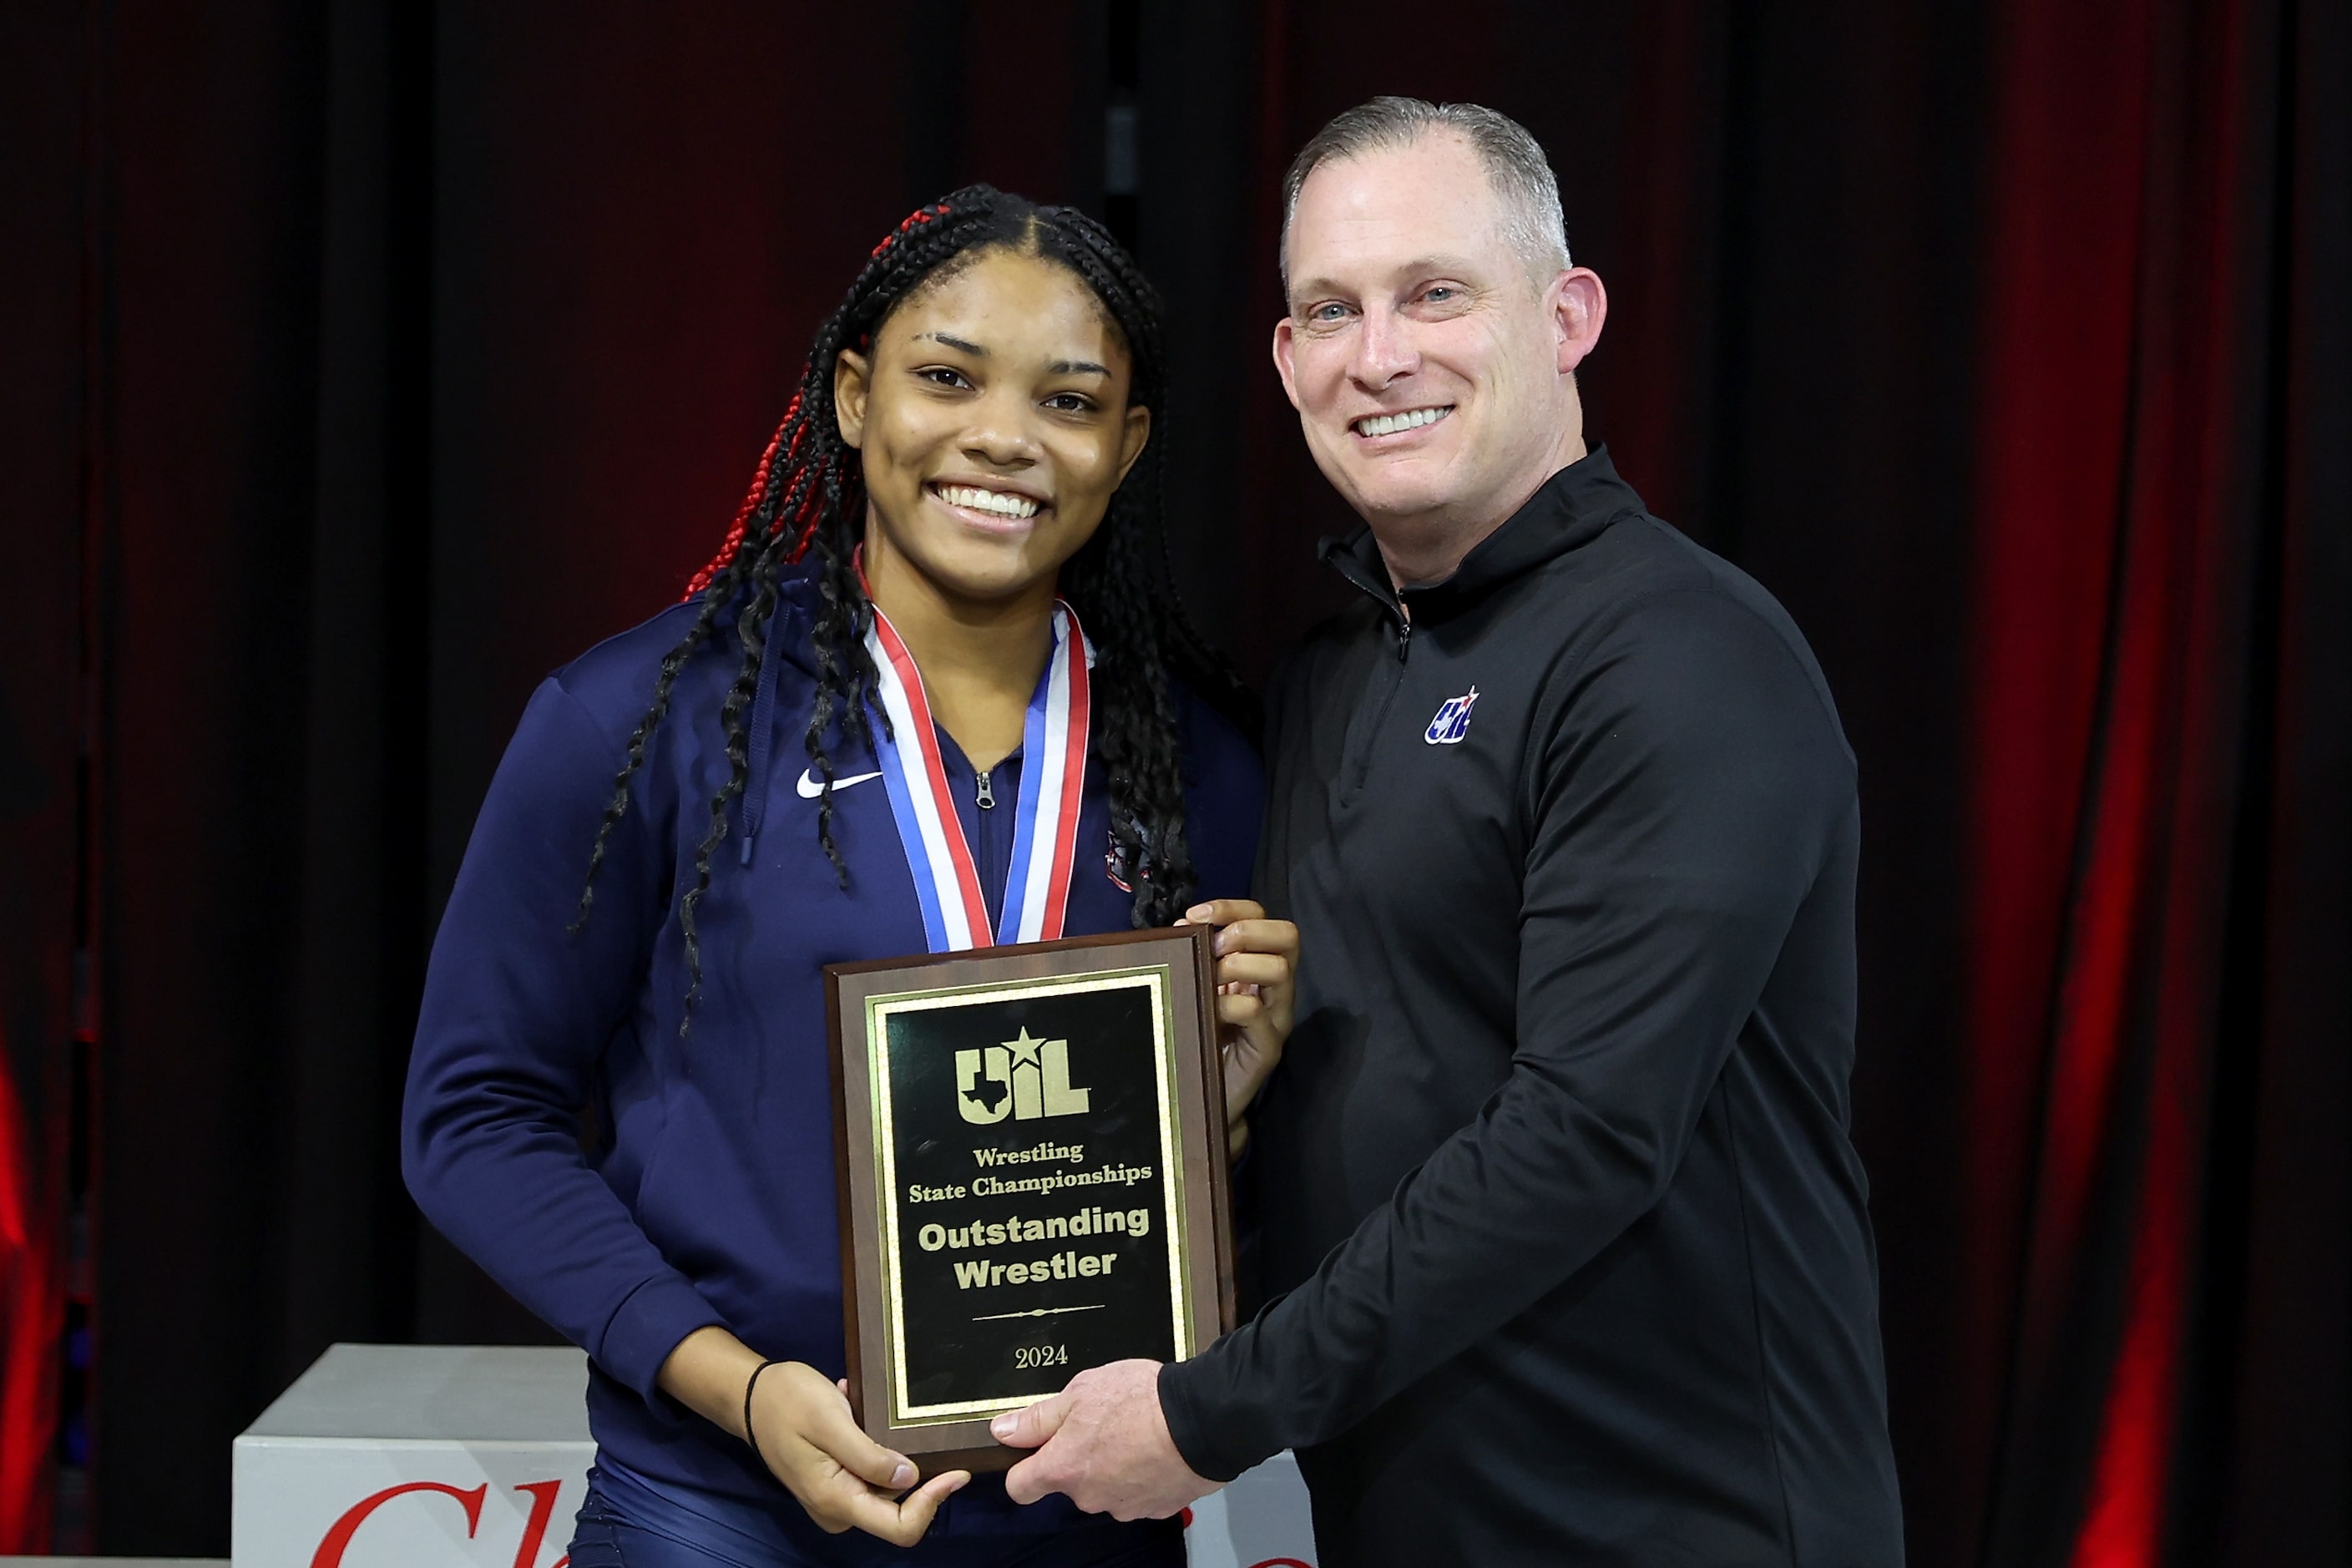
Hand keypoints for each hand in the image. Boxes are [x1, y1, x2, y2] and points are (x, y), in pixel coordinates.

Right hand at [747, 1360, 967, 1540]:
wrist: (751, 1396)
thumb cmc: (787, 1402)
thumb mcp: (831, 1421)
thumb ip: (869, 1455)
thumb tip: (911, 1478)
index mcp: (836, 1500)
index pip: (900, 1527)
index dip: (933, 1503)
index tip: (956, 1470)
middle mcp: (838, 1510)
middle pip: (898, 1510)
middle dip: (913, 1470)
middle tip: (899, 1424)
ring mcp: (836, 1499)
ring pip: (887, 1489)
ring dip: (888, 1451)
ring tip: (864, 1412)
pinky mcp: (836, 1484)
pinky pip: (871, 1475)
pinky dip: (873, 1447)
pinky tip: (855, 1414)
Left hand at [994, 1358, 1216, 1519]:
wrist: (1202, 1420)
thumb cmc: (1142, 1401)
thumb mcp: (1080, 1391)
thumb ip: (1038, 1417)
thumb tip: (1003, 1431)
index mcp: (1064, 1468)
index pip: (1019, 1488)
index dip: (1023, 1469)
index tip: (1035, 1452)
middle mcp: (1089, 1496)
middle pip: (1069, 1483)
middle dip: (1079, 1458)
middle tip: (1101, 1423)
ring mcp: (1123, 1507)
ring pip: (1104, 1489)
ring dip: (1112, 1467)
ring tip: (1134, 1432)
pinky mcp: (1155, 1509)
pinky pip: (1136, 1494)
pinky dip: (1140, 1475)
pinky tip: (1153, 1449)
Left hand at [1179, 899, 1298, 1155]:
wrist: (1199, 1097)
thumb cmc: (1195, 1036)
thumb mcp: (1195, 986)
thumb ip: (1193, 956)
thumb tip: (1182, 926)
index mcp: (1258, 965)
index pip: (1262, 915)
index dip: (1231, 907)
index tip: (1194, 917)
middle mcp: (1276, 988)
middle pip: (1288, 934)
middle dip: (1245, 930)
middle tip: (1213, 949)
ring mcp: (1276, 1018)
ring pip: (1280, 969)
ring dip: (1239, 964)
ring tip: (1210, 978)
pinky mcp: (1267, 1048)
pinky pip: (1257, 1013)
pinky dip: (1229, 1003)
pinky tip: (1208, 1009)